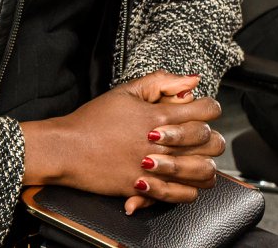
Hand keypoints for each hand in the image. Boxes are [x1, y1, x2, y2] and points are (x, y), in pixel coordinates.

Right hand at [22, 71, 223, 212]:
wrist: (67, 148)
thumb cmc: (94, 118)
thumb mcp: (126, 91)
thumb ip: (161, 81)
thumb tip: (192, 80)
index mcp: (158, 115)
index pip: (205, 110)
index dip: (210, 108)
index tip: (203, 110)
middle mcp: (161, 143)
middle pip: (209, 142)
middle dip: (211, 136)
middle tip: (200, 136)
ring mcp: (154, 168)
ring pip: (202, 172)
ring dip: (204, 165)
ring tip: (195, 160)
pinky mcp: (145, 188)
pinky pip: (182, 195)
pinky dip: (188, 189)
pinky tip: (181, 180)